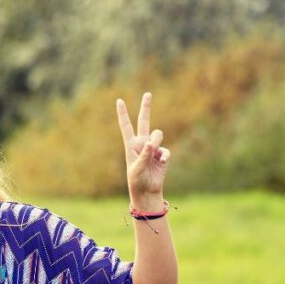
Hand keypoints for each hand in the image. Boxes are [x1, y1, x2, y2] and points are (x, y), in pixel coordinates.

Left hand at [116, 93, 169, 208]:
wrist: (147, 190)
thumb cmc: (137, 180)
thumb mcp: (136, 168)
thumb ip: (143, 155)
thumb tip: (151, 143)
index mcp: (131, 144)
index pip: (126, 126)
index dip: (123, 113)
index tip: (119, 100)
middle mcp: (142, 143)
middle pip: (144, 121)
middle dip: (146, 107)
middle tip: (148, 94)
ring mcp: (153, 147)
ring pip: (158, 134)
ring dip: (156, 143)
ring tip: (153, 155)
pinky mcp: (162, 154)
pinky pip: (165, 149)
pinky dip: (164, 155)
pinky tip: (162, 162)